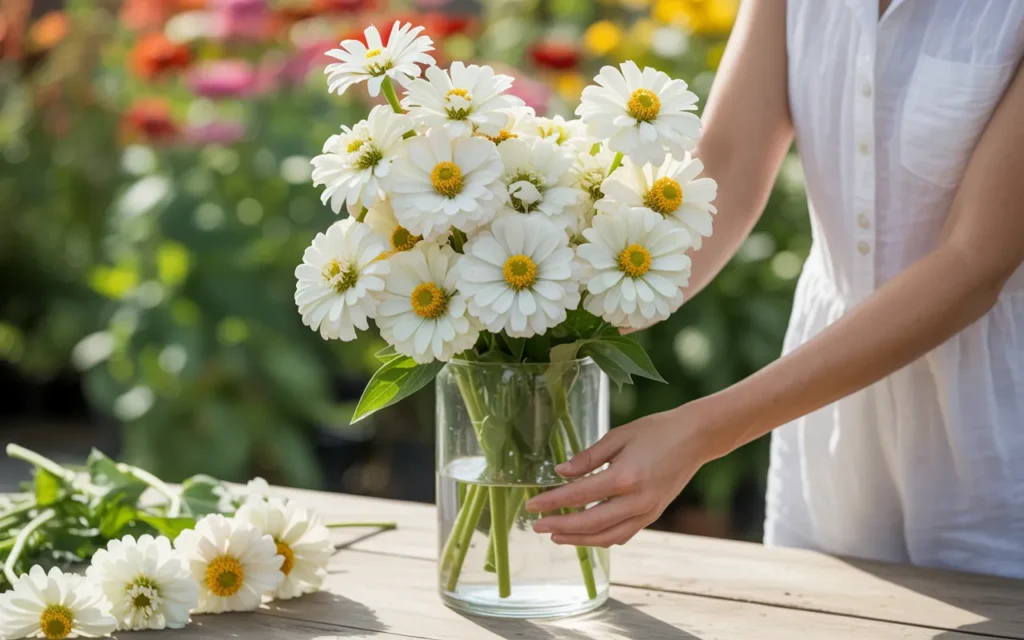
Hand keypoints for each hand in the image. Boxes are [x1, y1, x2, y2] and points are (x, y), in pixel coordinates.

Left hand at [525, 401, 719, 547]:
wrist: (695, 438)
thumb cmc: (655, 430)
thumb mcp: (618, 436)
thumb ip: (588, 457)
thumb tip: (560, 473)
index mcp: (625, 476)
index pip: (579, 495)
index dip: (552, 502)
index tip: (531, 505)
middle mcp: (636, 500)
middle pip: (590, 523)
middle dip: (560, 527)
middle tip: (536, 526)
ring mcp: (647, 511)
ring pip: (607, 536)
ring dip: (578, 539)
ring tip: (556, 535)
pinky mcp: (653, 515)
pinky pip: (623, 534)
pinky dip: (602, 538)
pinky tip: (586, 535)